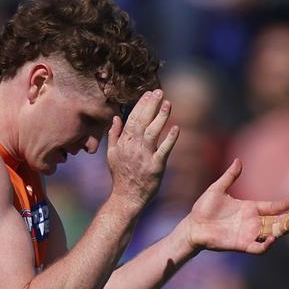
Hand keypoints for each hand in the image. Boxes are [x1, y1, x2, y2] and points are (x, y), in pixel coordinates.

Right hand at [106, 89, 180, 209]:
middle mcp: (132, 147)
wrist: (126, 197)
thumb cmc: (120, 176)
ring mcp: (144, 156)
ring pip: (152, 132)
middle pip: (142, 121)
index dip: (141, 105)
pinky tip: (176, 127)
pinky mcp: (155, 166)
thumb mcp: (111, 154)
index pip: (132, 119)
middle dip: (150, 105)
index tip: (148, 93)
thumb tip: (116, 118)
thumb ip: (113, 135)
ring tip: (168, 103)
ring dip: (160, 117)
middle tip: (159, 91)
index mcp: (123, 143)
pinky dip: (170, 139)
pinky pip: (164, 150)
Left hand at [181, 158, 288, 253]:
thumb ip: (230, 176)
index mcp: (249, 208)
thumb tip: (238, 159)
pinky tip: (272, 238)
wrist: (192, 226)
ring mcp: (248, 234)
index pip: (271, 206)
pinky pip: (258, 248)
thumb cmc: (203, 208)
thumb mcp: (217, 189)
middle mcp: (252, 221)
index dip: (282, 204)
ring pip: (272, 234)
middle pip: (277, 222)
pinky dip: (266, 245)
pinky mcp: (241, 244)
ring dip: (284, 230)